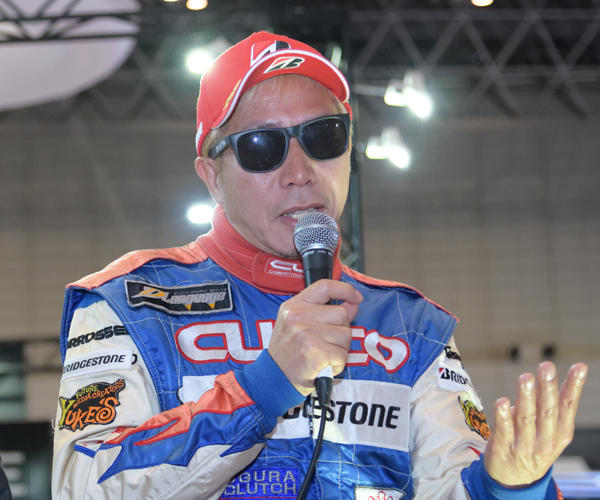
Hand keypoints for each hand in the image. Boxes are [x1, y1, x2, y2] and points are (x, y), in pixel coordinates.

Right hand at [268, 279, 362, 394]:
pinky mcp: (315, 353)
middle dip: (341, 330)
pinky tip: (323, 365)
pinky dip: (338, 363)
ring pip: (346, 335)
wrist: (275, 378)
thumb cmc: (288, 351)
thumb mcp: (298, 324)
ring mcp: (306, 334)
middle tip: (324, 342)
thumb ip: (324, 312)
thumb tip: (351, 304)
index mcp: (294, 306)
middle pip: (341, 314)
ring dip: (340, 348)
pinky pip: (343, 355)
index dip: (345, 290)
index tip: (356, 297)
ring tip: (322, 355)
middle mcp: (298, 317)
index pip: (325, 286)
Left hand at [484, 361, 587, 487]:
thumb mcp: (550, 429)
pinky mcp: (503, 449)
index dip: (574, 387)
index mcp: (560, 434)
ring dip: (526, 397)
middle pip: (547, 411)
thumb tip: (564, 371)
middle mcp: (545, 441)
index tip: (579, 367)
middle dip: (547, 388)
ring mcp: (524, 447)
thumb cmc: (533, 445)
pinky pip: (504, 431)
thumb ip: (552, 403)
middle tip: (546, 366)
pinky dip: (503, 416)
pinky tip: (502, 401)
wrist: (515, 482)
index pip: (568, 407)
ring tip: (526, 378)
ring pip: (526, 419)